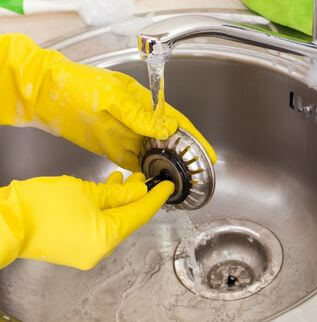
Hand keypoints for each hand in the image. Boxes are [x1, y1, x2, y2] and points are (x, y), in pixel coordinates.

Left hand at [0, 33, 216, 170]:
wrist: (49, 95)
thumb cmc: (81, 85)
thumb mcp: (113, 97)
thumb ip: (140, 115)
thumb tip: (168, 127)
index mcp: (145, 105)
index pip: (177, 123)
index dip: (194, 138)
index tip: (208, 154)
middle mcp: (140, 122)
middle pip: (169, 142)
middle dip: (184, 157)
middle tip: (197, 174)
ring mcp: (127, 136)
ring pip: (154, 155)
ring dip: (165, 167)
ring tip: (179, 183)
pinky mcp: (114, 148)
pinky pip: (134, 163)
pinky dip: (144, 173)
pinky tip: (151, 183)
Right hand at [0, 172, 172, 269]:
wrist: (5, 221)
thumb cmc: (43, 205)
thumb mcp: (87, 192)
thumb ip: (118, 193)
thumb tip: (139, 190)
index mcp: (106, 237)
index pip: (140, 215)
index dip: (156, 198)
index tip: (168, 186)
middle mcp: (100, 249)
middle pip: (127, 219)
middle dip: (137, 196)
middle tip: (146, 177)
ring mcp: (86, 251)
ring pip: (112, 221)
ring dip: (120, 200)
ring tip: (126, 179)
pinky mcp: (75, 246)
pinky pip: (98, 226)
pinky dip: (104, 209)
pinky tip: (107, 190)